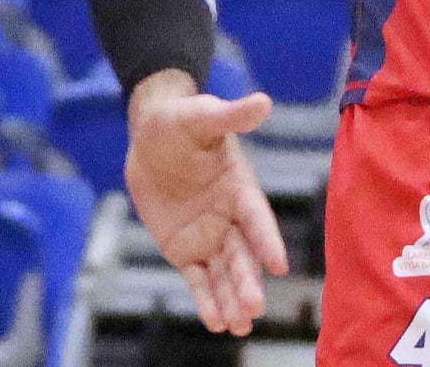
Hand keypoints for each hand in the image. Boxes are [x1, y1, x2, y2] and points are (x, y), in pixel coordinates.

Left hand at [124, 70, 289, 336]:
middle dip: (247, 281)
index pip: (257, 218)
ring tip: (239, 326)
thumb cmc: (181, 120)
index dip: (267, 240)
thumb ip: (231, 116)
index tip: (279, 265)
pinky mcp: (184, 249)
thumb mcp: (201, 116)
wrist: (150, 134)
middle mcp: (230, 217)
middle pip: (242, 254)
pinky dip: (206, 300)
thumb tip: (263, 102)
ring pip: (223, 273)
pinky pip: (197, 278)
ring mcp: (208, 235)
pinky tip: (216, 322)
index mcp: (241, 187)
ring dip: (232, 299)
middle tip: (254, 307)